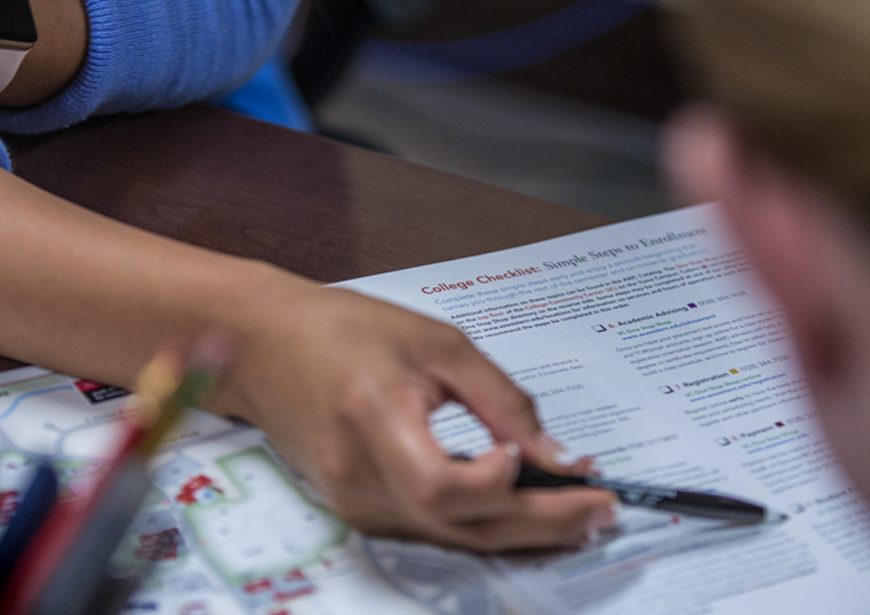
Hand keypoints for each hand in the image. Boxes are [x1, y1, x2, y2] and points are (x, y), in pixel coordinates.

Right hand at [214, 278, 617, 550]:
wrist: (268, 346)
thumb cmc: (348, 330)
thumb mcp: (435, 343)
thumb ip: (499, 399)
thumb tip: (554, 456)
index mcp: (371, 417)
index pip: (439, 485)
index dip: (495, 483)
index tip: (536, 459)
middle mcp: (357, 476)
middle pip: (459, 526)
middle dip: (541, 524)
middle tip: (601, 509)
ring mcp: (353, 502)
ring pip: (452, 538)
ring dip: (520, 532)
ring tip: (578, 515)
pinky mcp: (357, 509)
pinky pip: (432, 530)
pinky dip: (483, 525)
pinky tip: (522, 512)